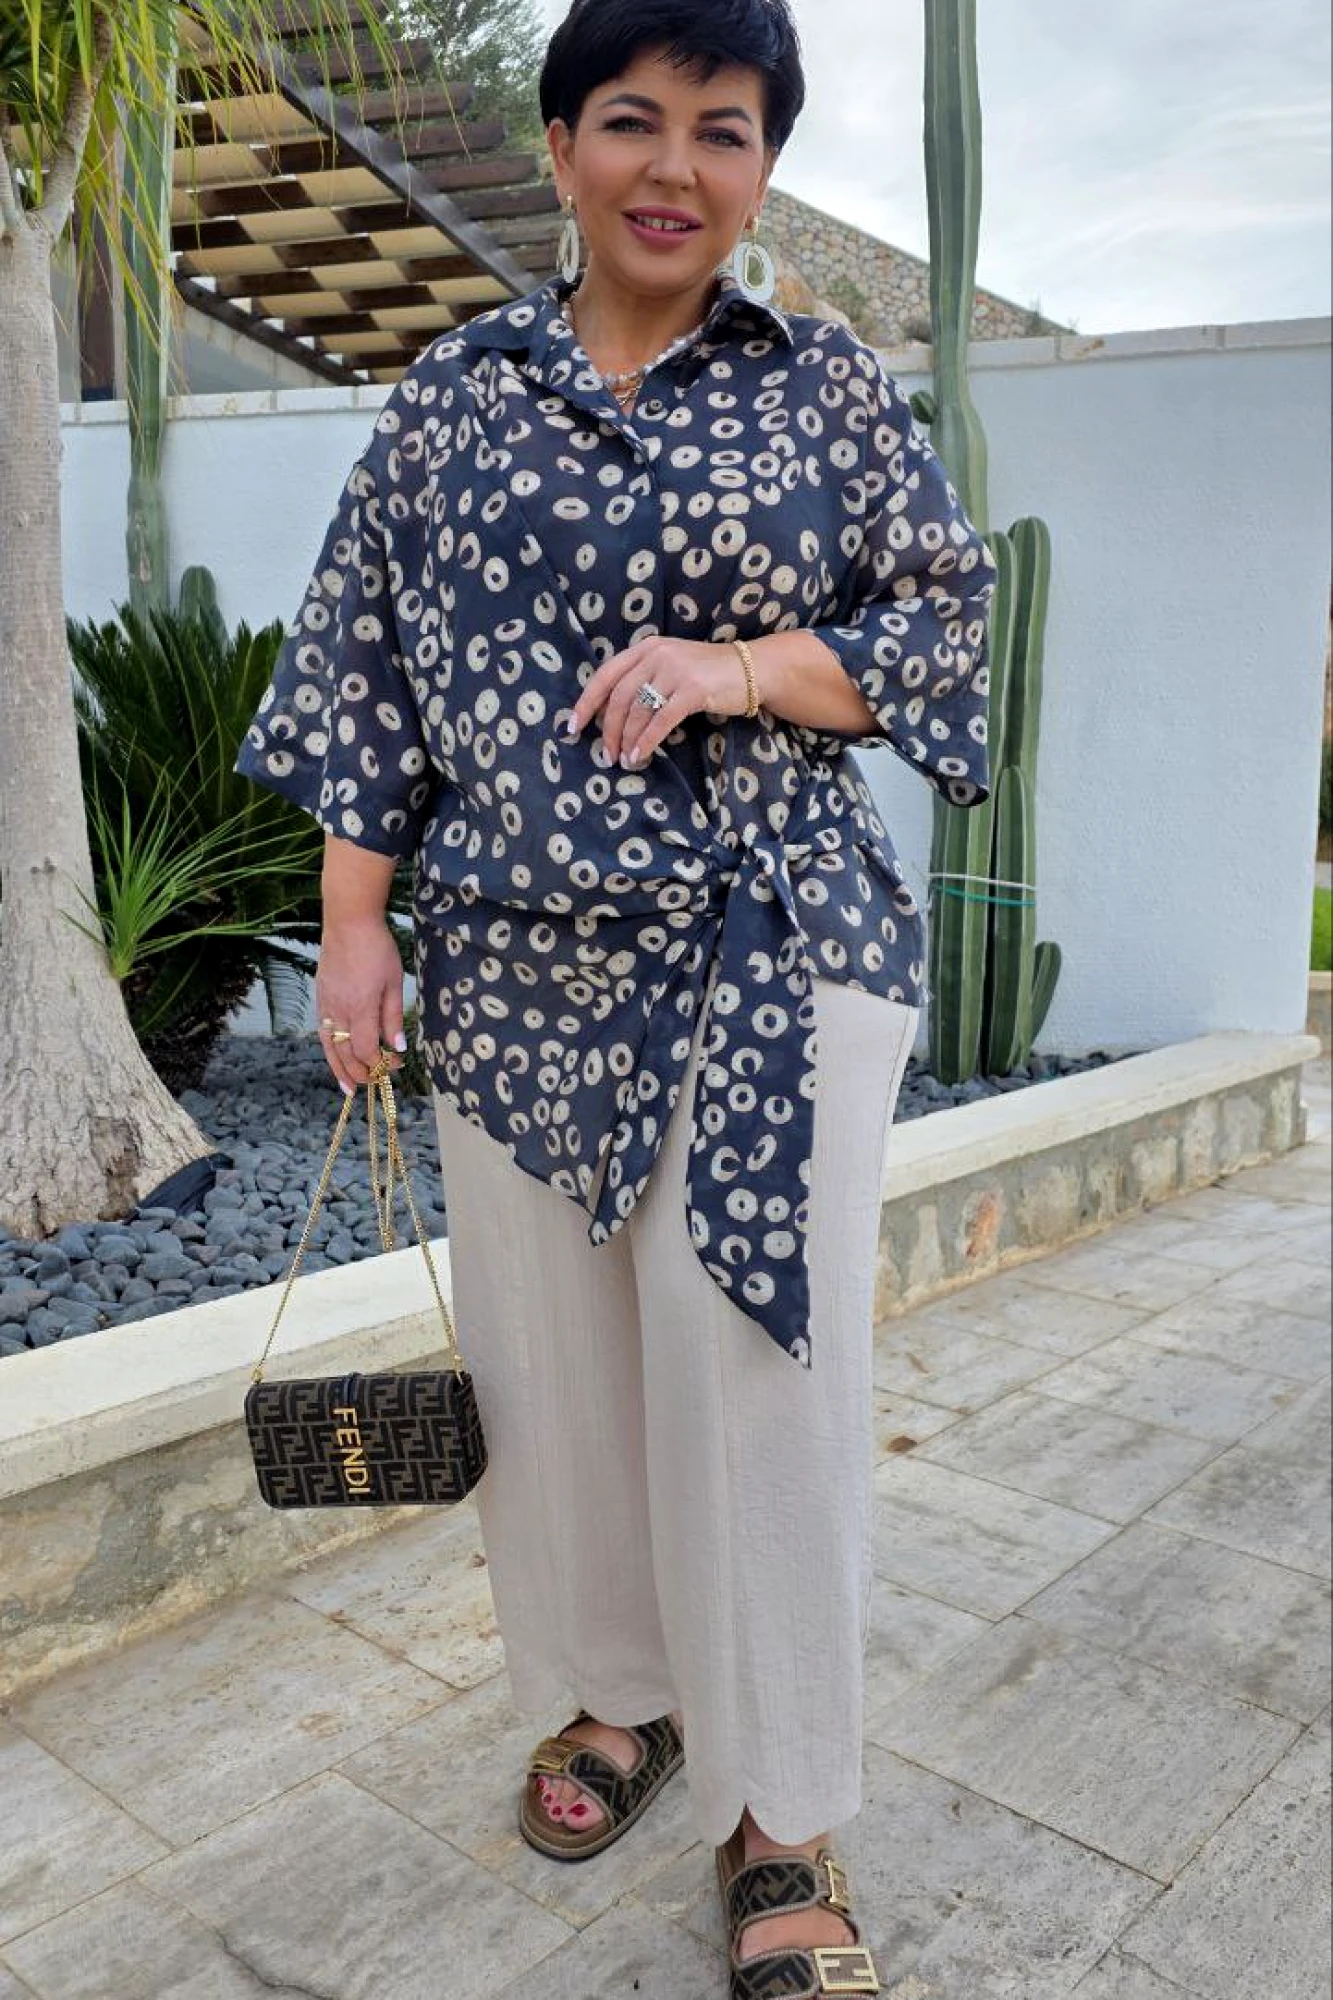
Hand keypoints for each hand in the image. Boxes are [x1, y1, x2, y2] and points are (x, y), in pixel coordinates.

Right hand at [314, 914, 406, 1094]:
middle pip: (347, 1053)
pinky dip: (329, 1050)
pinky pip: (323, 1032)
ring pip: (329, 1046)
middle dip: (362, 1072)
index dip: (380, 1064)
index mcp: (361, 1007)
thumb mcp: (394, 982)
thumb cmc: (377, 949)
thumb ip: (392, 1017)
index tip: (396, 1065)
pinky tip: (336, 1058)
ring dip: (340, 1069)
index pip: (367, 1049)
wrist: (348, 923)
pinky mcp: (320, 998)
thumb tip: (397, 1046)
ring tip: (349, 1088)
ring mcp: (326, 1005)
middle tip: (376, 1082)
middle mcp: (339, 1011)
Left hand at [566, 637, 750, 766]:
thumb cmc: (707, 674)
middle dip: (609, 730)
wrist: (751, 670)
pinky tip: (641, 755)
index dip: (586, 703)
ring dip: (628, 740)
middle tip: (607, 754)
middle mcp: (657, 654)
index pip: (605, 675)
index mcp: (646, 648)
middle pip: (620, 697)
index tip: (573, 727)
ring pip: (638, 711)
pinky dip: (647, 741)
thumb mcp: (669, 668)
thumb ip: (642, 682)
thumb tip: (609, 716)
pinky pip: (661, 720)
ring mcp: (675, 670)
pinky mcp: (693, 690)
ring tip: (625, 760)